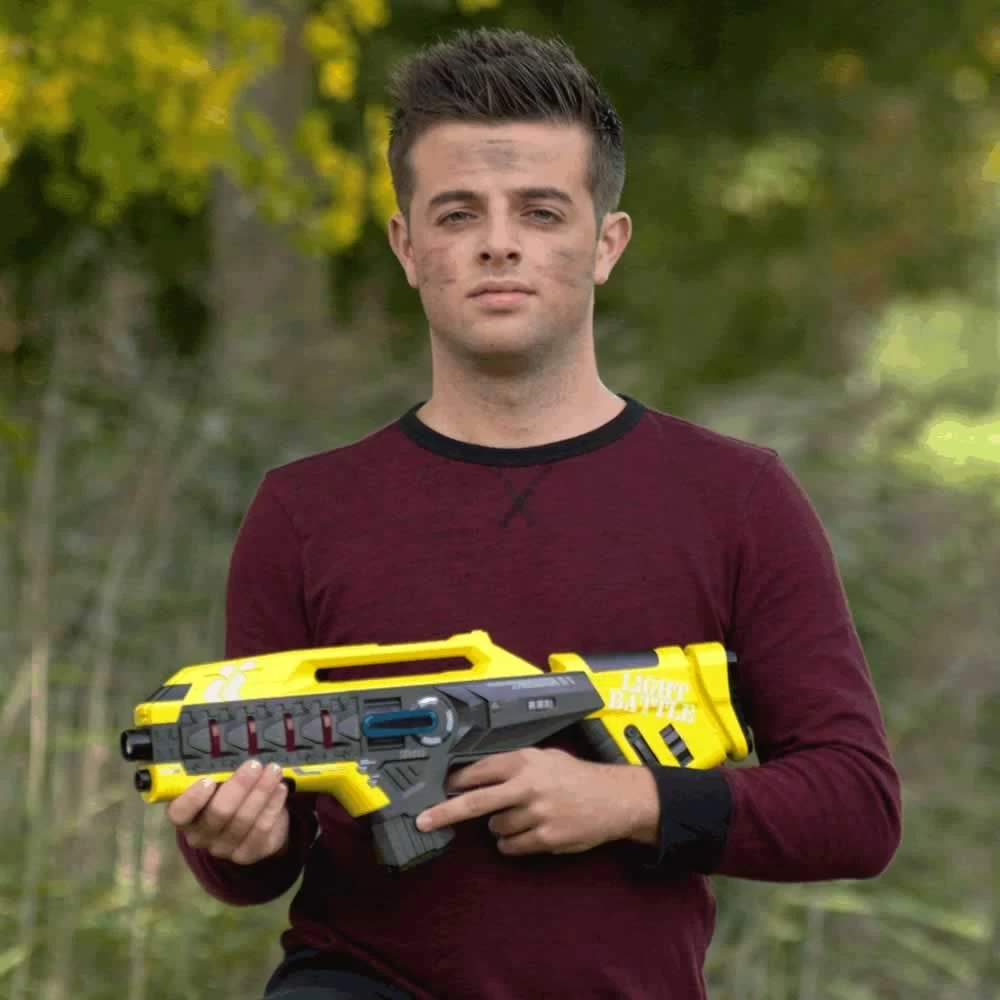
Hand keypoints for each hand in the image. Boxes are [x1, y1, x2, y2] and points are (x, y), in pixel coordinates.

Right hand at [166, 759, 289, 864]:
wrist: (252, 822)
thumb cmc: (229, 793)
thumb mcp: (220, 781)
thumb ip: (219, 771)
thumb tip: (231, 747)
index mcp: (185, 815)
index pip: (179, 812)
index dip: (192, 798)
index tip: (208, 780)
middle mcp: (200, 835)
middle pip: (218, 813)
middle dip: (239, 786)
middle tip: (254, 765)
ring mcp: (223, 848)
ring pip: (244, 820)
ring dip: (261, 792)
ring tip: (273, 770)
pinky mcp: (246, 854)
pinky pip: (261, 830)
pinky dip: (273, 806)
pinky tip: (280, 789)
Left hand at [415, 747, 658, 856]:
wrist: (613, 799)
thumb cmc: (575, 776)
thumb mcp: (544, 756)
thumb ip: (512, 764)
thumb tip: (474, 775)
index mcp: (525, 761)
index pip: (479, 770)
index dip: (456, 781)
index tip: (439, 787)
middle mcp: (528, 786)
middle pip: (475, 802)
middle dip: (445, 812)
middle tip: (423, 821)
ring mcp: (536, 814)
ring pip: (496, 828)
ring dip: (500, 825)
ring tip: (523, 815)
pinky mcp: (545, 838)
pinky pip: (512, 846)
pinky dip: (513, 843)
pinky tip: (530, 831)